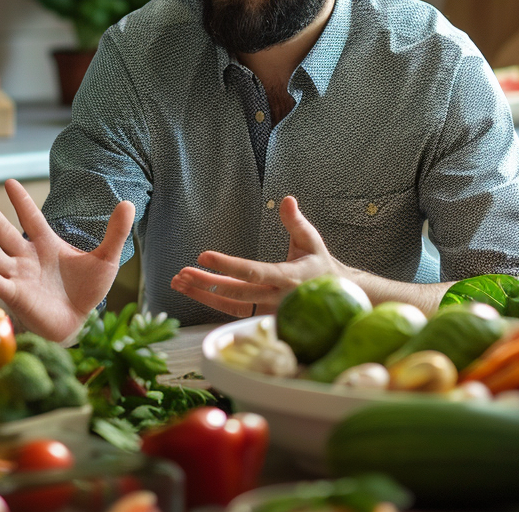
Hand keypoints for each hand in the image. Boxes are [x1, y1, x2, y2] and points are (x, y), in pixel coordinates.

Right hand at [0, 179, 135, 342]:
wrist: (80, 323)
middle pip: (5, 234)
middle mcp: (28, 258)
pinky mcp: (16, 296)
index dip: (20, 201)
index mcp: (47, 244)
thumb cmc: (87, 290)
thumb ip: (115, 232)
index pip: (31, 217)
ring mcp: (19, 277)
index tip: (9, 182)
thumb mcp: (106, 259)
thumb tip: (129, 203)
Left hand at [170, 195, 340, 317]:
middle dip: (206, 284)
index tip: (204, 256)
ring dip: (203, 296)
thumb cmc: (320, 265)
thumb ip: (296, 222)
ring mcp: (270, 312)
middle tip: (181, 273)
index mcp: (288, 276)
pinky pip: (235, 314)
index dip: (227, 265)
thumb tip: (287, 199)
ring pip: (232, 308)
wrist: (338, 298)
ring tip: (179, 283)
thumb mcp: (311, 240)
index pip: (253, 272)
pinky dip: (213, 304)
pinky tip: (194, 292)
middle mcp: (277, 298)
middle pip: (236, 293)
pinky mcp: (263, 320)